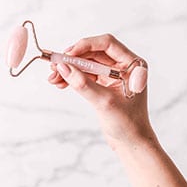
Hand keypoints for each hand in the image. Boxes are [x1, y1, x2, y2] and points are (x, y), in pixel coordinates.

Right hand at [48, 34, 155, 149]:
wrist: (130, 142)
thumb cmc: (127, 124)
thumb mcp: (104, 102)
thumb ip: (83, 84)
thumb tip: (63, 67)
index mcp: (132, 64)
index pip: (107, 44)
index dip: (85, 45)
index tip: (68, 54)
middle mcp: (122, 66)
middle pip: (93, 53)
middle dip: (73, 59)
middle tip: (55, 65)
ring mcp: (112, 74)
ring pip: (87, 63)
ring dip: (70, 68)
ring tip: (54, 77)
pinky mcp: (103, 83)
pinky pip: (85, 74)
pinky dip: (72, 77)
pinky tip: (60, 82)